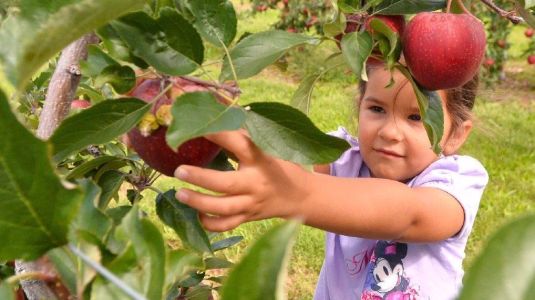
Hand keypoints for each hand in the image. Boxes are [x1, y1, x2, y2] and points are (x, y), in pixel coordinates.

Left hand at [174, 130, 310, 231]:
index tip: (198, 128)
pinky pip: (227, 225)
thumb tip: (217, 112)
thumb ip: (242, 135)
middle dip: (201, 178)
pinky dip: (210, 223)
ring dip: (199, 202)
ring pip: (224, 208)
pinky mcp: (248, 217)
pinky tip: (197, 215)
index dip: (219, 135)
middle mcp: (255, 182)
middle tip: (179, 170)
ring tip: (179, 194)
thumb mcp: (267, 147)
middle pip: (227, 184)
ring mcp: (252, 203)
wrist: (300, 196)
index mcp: (260, 159)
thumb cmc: (278, 165)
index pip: (239, 144)